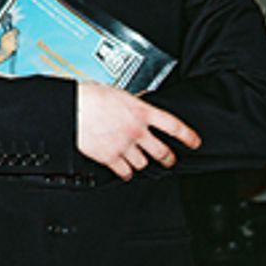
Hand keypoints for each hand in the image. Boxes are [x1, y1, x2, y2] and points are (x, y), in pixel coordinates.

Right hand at [76, 83, 200, 180]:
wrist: (71, 109)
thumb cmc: (89, 96)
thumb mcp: (117, 92)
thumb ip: (132, 102)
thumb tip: (139, 101)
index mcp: (141, 111)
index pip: (173, 126)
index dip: (188, 136)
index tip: (194, 142)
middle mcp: (136, 131)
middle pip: (162, 151)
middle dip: (168, 158)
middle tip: (170, 160)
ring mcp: (124, 146)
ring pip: (143, 163)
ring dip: (143, 163)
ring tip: (141, 162)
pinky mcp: (111, 158)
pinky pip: (125, 172)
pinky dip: (126, 173)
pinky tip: (125, 171)